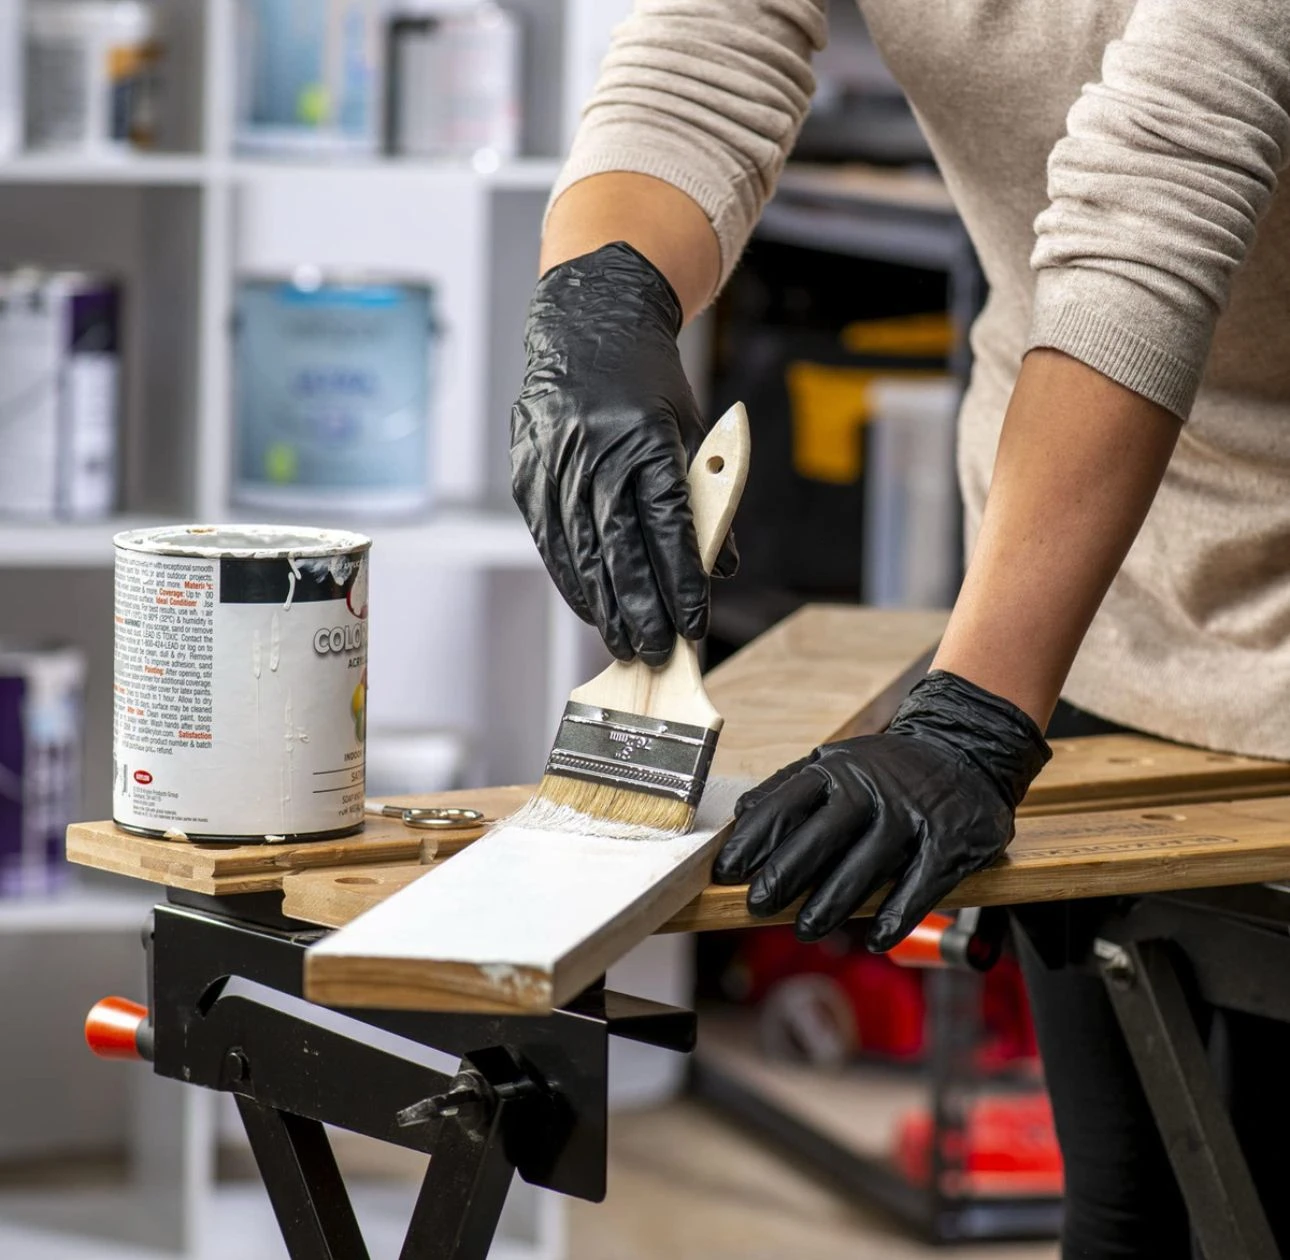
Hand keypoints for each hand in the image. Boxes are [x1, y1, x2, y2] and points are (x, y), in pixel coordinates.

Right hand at [510, 242, 735, 666]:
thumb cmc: (648, 379)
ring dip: (604, 605)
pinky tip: (590, 606)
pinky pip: (551, 540)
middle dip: (641, 610)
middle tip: (656, 652)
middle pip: (619, 551)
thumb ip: (707, 500)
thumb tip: (720, 567)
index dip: (680, 583)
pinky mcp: (529, 474)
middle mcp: (595, 454)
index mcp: (645, 439)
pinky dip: (571, 579)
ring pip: (580, 554)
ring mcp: (556, 465)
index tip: (693, 624)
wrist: (585, 325)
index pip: (666, 528)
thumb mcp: (692, 428)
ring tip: (623, 642)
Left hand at [713, 671, 1050, 949]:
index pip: (785, 804)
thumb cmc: (887, 767)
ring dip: (833, 902)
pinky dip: (897, 914)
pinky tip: (876, 938)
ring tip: (807, 928)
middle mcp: (871, 789)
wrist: (964, 746)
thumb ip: (790, 787)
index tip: (726, 871)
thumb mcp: (835, 761)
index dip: (753, 840)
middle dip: (784, 875)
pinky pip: (920, 883)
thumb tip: (742, 813)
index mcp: (836, 770)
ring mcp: (911, 815)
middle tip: (758, 905)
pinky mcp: (948, 840)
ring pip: (866, 864)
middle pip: (821, 836)